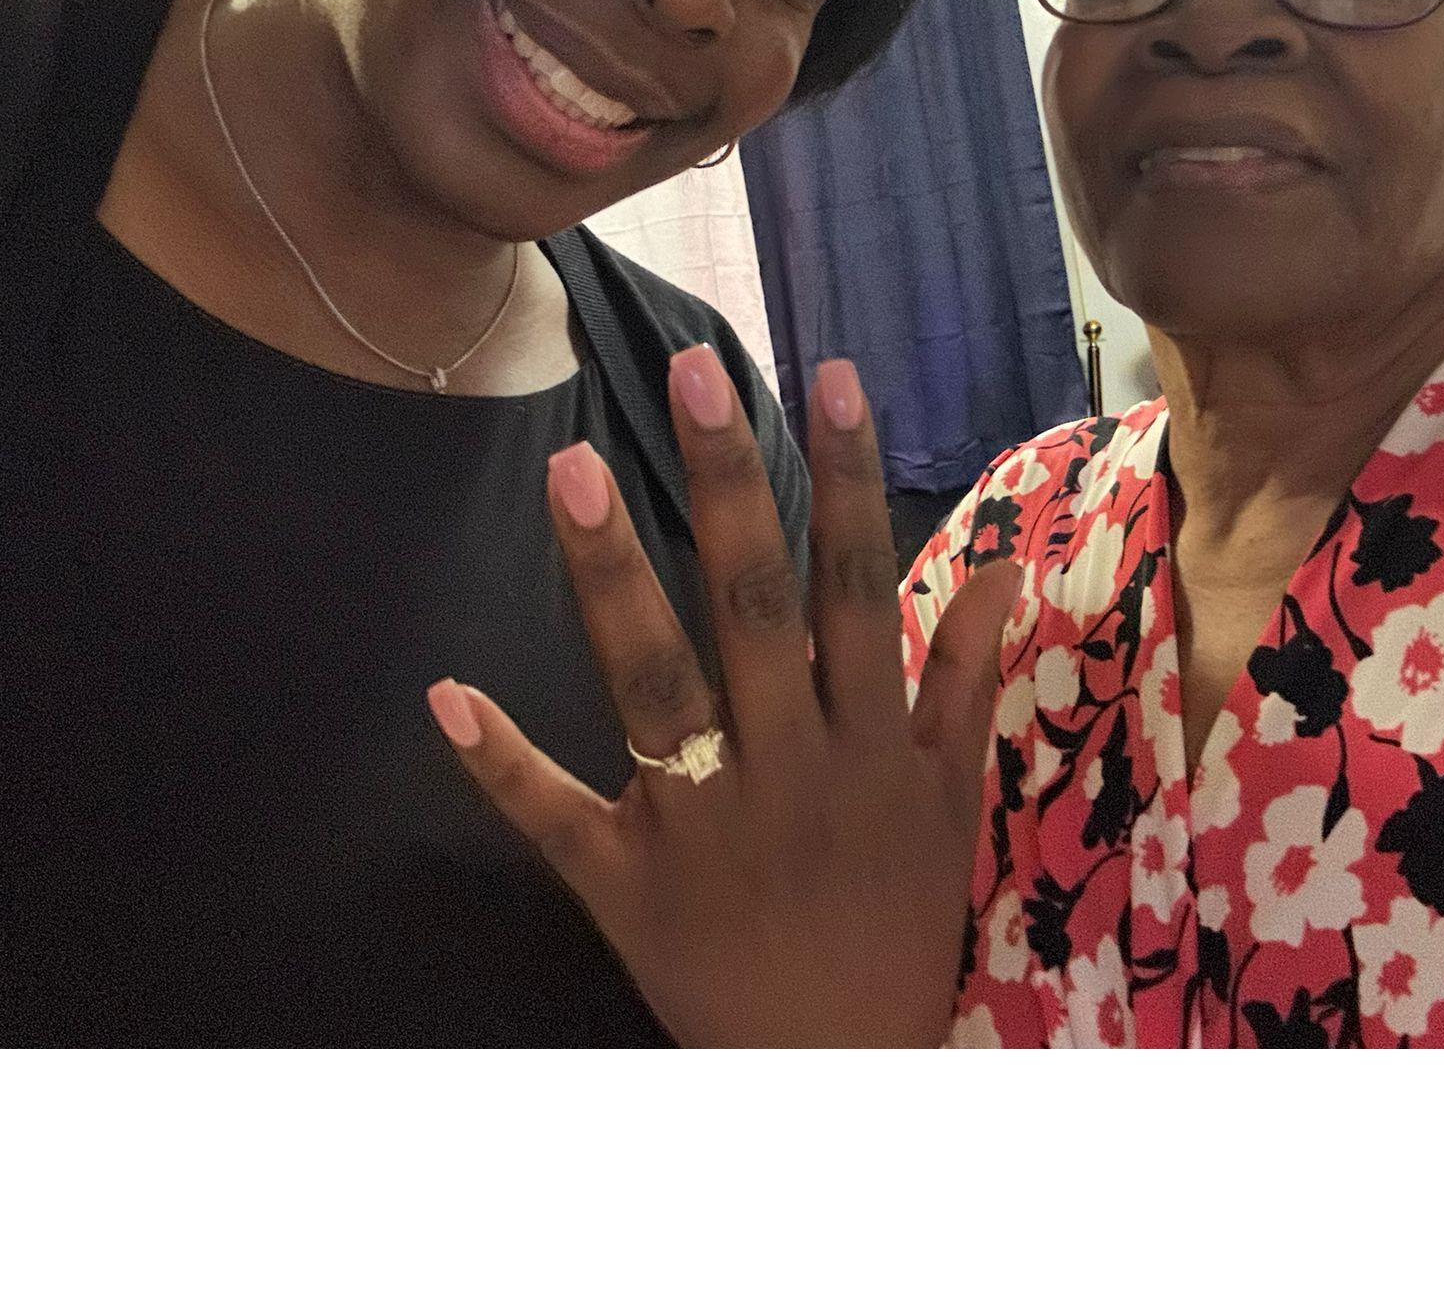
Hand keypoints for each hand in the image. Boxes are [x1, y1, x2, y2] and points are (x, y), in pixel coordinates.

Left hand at [426, 345, 1017, 1046]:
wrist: (843, 1073)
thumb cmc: (899, 916)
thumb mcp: (954, 800)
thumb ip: (966, 680)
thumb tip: (996, 566)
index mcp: (870, 742)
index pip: (858, 584)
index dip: (847, 478)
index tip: (828, 371)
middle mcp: (790, 770)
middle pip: (756, 610)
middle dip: (728, 489)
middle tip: (691, 374)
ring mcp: (701, 828)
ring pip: (654, 687)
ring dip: (611, 578)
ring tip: (568, 467)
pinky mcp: (625, 886)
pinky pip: (557, 819)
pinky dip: (501, 761)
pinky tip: (447, 692)